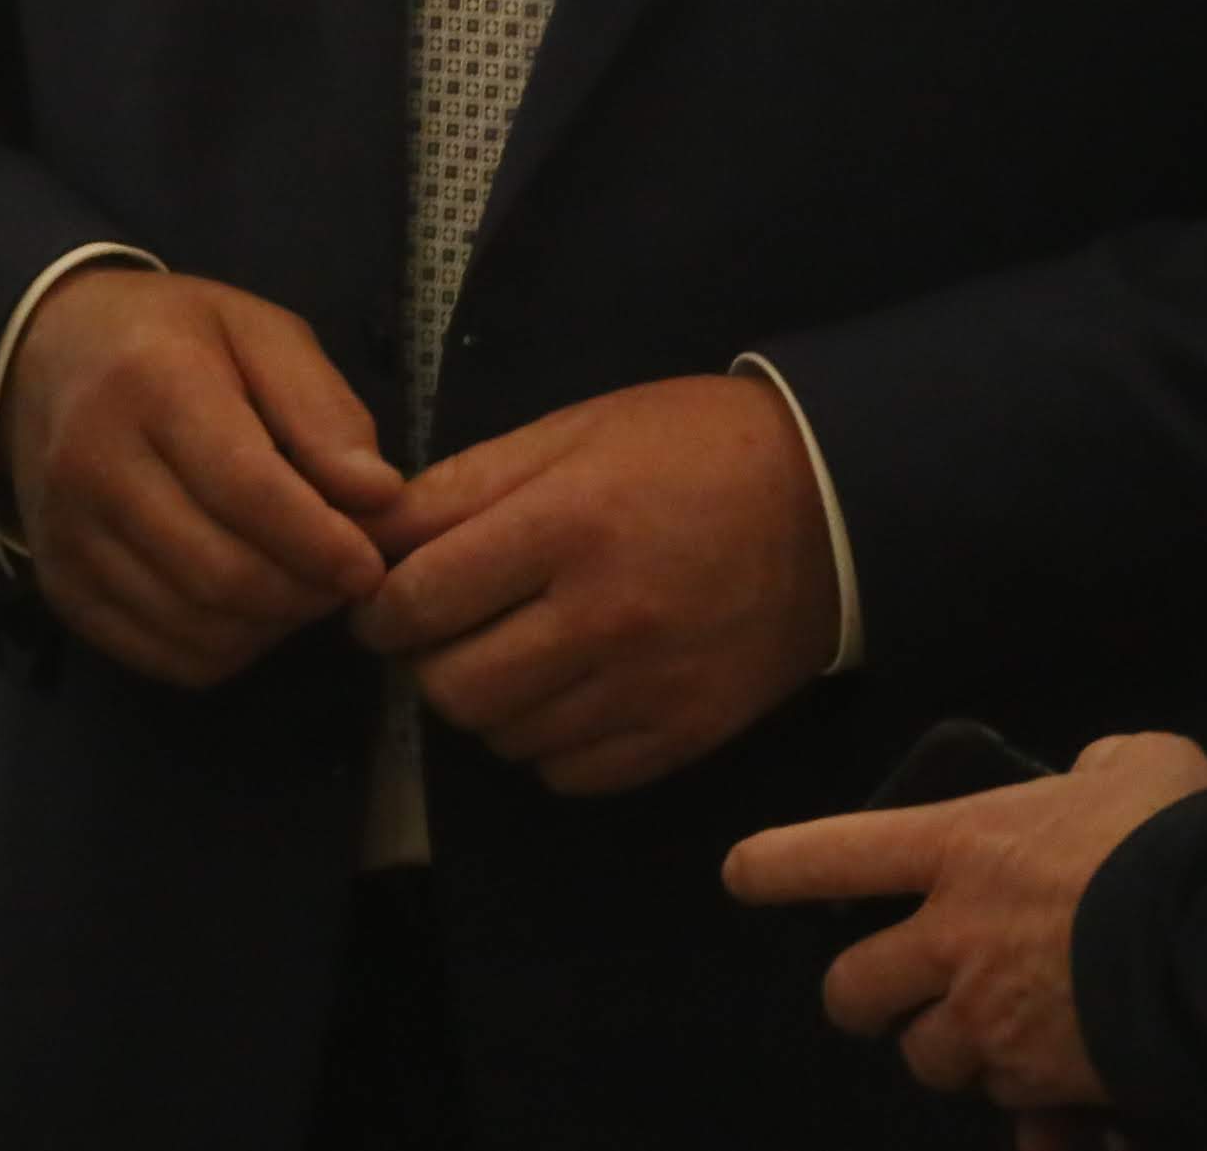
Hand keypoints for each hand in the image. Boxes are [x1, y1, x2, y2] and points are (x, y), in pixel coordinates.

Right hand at [0, 267, 404, 685]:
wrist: (48, 355)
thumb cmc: (174, 338)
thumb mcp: (261, 333)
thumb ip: (323, 411)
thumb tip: (379, 497)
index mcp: (151, 381)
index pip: (246, 489)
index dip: (319, 542)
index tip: (370, 567)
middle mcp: (92, 463)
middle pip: (219, 571)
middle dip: (303, 593)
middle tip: (344, 579)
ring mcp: (66, 533)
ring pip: (193, 624)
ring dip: (270, 626)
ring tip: (302, 588)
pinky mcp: (59, 585)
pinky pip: (160, 654)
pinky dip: (223, 650)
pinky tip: (249, 610)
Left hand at [354, 373, 838, 795]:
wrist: (833, 502)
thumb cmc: (689, 448)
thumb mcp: (573, 431)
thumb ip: (466, 485)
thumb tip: (373, 534)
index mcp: (566, 524)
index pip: (419, 599)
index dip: (380, 605)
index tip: (384, 598)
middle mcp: (603, 616)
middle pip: (452, 686)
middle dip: (427, 659)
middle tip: (445, 629)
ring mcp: (647, 686)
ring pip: (505, 738)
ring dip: (487, 702)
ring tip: (511, 652)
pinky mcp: (685, 734)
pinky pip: (570, 774)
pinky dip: (548, 743)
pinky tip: (566, 691)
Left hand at [718, 730, 1206, 1105]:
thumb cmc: (1176, 837)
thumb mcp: (1137, 765)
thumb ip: (1098, 770)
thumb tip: (1094, 780)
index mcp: (961, 848)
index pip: (833, 854)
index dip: (777, 867)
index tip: (742, 876)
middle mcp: (953, 940)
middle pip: (852, 990)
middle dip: (860, 998)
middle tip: (883, 993)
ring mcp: (989, 1019)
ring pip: (926, 1058)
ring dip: (949, 1051)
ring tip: (988, 1037)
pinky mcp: (1036, 1084)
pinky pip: (1011, 1108)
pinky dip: (1032, 1107)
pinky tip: (1064, 1107)